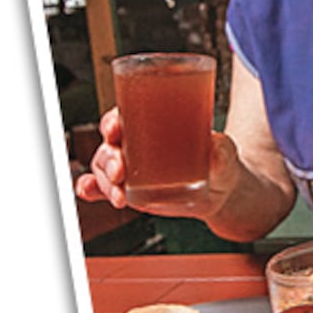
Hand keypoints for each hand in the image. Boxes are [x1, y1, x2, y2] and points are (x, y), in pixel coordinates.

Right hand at [74, 107, 240, 217]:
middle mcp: (135, 143)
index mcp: (153, 123)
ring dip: (104, 180)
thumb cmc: (220, 159)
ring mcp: (130, 168)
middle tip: (120, 170)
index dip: (113, 121)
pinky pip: (103, 188)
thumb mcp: (225, 153)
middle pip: (110, 144)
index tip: (115, 128)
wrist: (221, 189)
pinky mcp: (129, 189)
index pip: (124, 115)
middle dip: (108, 156)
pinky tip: (87, 192)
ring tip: (120, 196)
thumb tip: (216, 147)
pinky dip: (91, 189)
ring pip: (104, 168)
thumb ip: (222, 150)